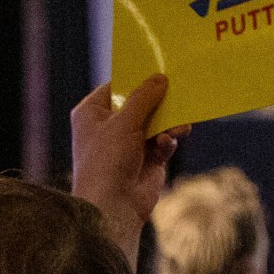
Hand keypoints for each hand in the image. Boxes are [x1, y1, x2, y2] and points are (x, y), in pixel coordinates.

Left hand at [70, 74, 187, 238]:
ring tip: (181, 126)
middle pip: (140, 104)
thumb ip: (144, 98)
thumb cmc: (107, 160)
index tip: (159, 69)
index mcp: (92, 113)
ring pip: (156, 122)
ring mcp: (129, 143)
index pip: (116, 87)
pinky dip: (168, 141)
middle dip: (160, 102)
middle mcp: (109, 126)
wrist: (113, 204)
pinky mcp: (147, 158)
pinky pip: (163, 141)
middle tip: (179, 93)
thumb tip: (160, 78)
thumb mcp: (124, 122)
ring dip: (169, 123)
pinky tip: (168, 144)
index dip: (136, 80)